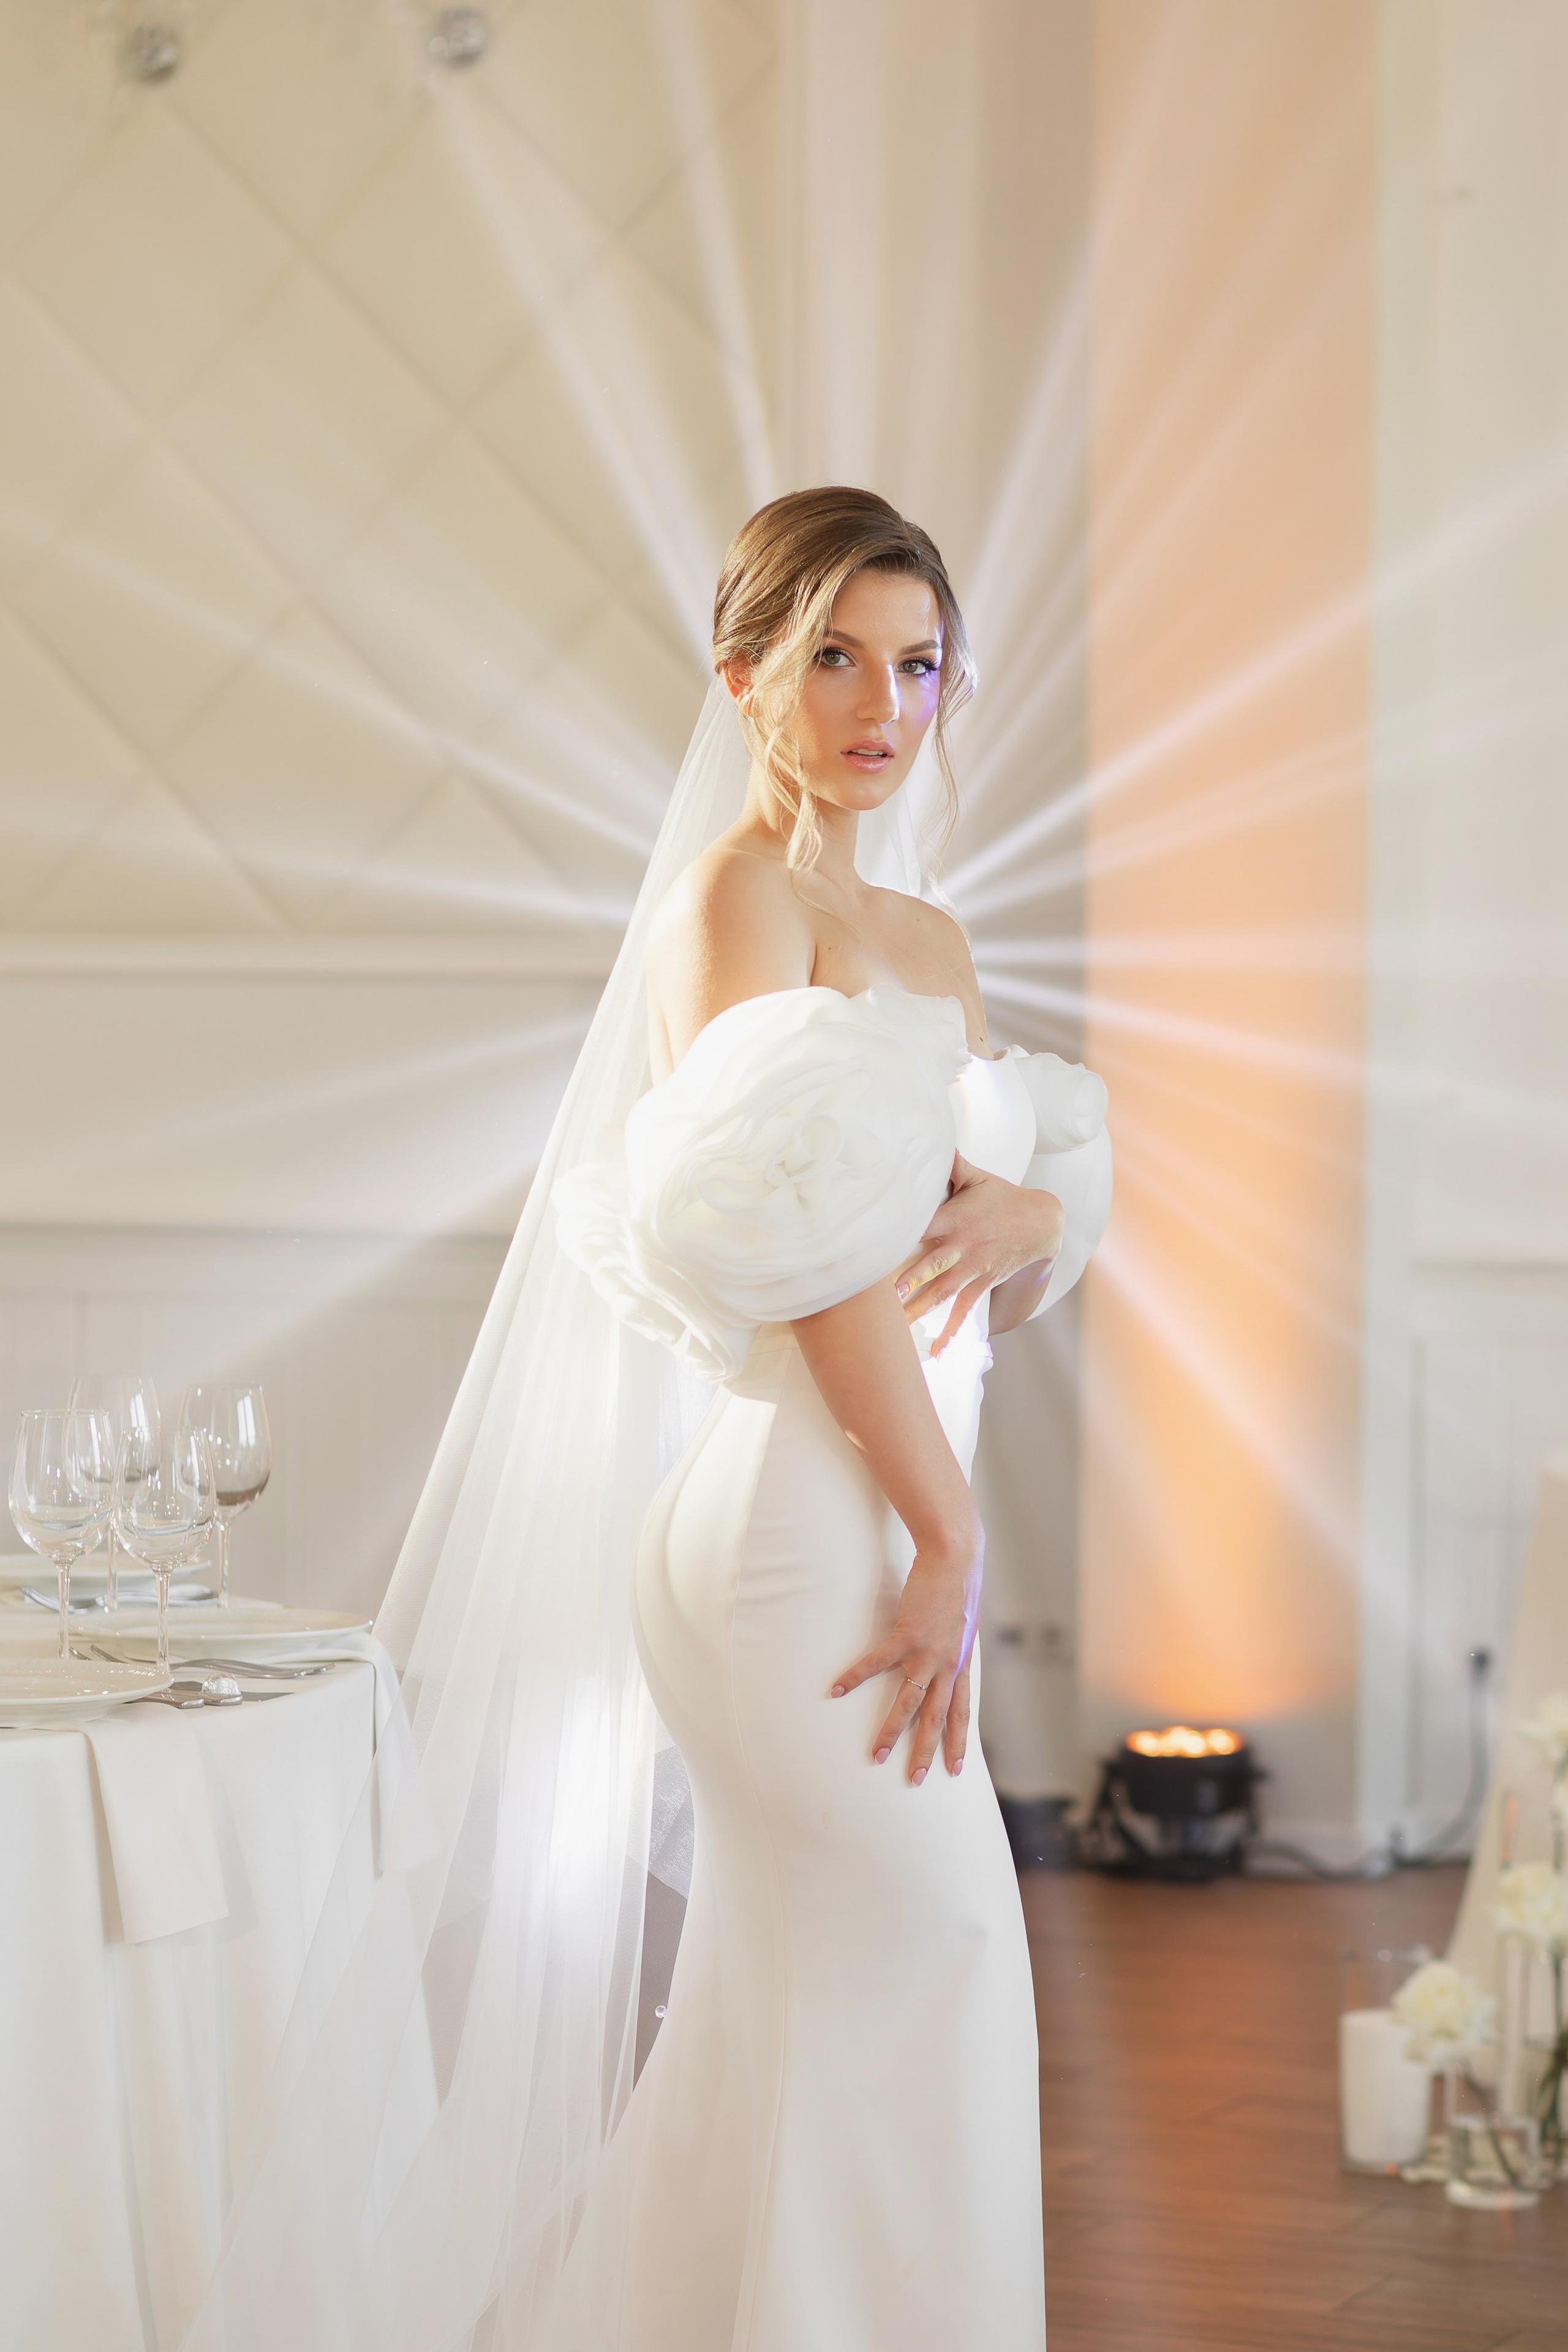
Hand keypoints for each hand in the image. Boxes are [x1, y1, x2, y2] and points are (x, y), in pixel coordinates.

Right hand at [829, 1521, 983, 1783]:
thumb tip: (947, 1656)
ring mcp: (928, 1652)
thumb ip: (953, 1643)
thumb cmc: (957, 1584)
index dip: (959, 1741)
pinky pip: (877, 1663)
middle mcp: (947, 1664)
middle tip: (916, 1781)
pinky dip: (856, 1677)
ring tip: (876, 1755)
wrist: (956, 1555)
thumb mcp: (962, 1622)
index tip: (956, 1769)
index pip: (963, 1712)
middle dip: (926, 1752)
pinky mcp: (907, 1634)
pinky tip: (837, 1690)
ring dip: (891, 1731)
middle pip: (937, 1718)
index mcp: (960, 1663)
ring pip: (909, 1702)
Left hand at [895, 1153, 1063, 1354]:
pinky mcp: (982, 1282)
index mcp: (956, 1217)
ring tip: (898, 1325)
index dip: (902, 1232)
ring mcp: (974, 1267)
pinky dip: (950, 1331)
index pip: (924, 1224)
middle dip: (910, 1279)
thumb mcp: (979, 1178)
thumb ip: (953, 1165)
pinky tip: (936, 1351)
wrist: (1042, 1223)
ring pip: (944, 1291)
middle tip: (887, 1296)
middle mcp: (963, 1245)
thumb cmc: (1004, 1198)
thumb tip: (936, 1140)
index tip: (877, 1245)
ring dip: (921, 1308)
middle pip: (932, 1263)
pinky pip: (964, 1310)